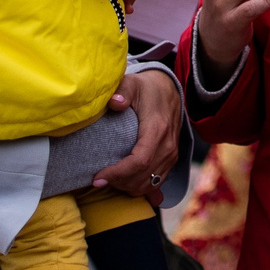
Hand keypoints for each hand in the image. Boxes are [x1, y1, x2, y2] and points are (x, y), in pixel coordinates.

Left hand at [93, 70, 181, 198]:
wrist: (169, 90)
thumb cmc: (146, 88)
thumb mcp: (132, 83)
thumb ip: (123, 91)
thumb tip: (114, 102)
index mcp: (157, 130)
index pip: (139, 162)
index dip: (117, 174)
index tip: (97, 177)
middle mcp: (168, 146)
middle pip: (143, 178)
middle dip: (118, 183)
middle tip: (99, 179)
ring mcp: (171, 155)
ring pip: (149, 185)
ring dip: (127, 187)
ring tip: (110, 178)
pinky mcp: (171, 160)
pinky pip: (156, 184)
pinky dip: (139, 187)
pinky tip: (124, 183)